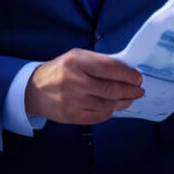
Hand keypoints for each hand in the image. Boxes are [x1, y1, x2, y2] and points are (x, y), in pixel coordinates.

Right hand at [25, 48, 143, 124]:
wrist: (35, 89)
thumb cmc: (60, 70)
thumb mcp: (76, 57)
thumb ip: (98, 62)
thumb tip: (125, 71)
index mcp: (77, 61)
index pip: (110, 68)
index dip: (127, 74)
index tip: (138, 77)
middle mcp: (76, 80)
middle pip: (112, 89)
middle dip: (131, 90)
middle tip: (139, 90)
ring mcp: (74, 100)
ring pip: (108, 104)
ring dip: (124, 102)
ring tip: (131, 98)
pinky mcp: (72, 116)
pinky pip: (99, 116)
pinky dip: (110, 112)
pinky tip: (114, 107)